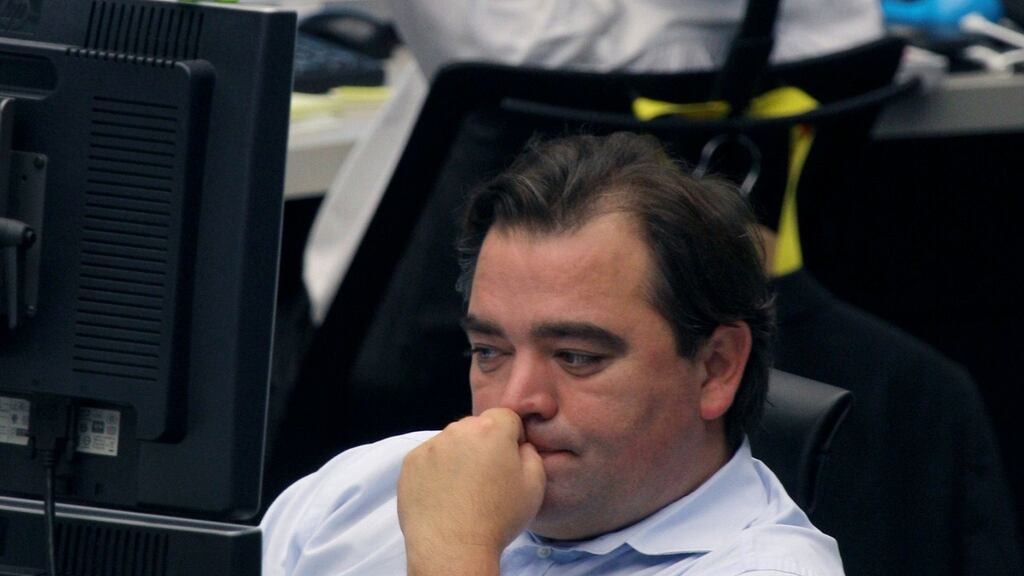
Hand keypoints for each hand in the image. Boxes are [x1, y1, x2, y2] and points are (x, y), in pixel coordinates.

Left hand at [397, 408, 545, 575]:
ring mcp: (430, 446)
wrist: (453, 548)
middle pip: (476, 428)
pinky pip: (429, 458)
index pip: (506, 417)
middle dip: (484, 445)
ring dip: (459, 456)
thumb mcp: (534, 485)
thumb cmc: (497, 518)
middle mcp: (458, 430)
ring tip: (463, 491)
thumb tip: (519, 445)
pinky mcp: (410, 463)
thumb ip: (531, 453)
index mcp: (491, 429)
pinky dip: (436, 470)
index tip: (509, 462)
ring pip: (451, 442)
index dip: (512, 438)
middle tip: (487, 479)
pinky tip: (444, 495)